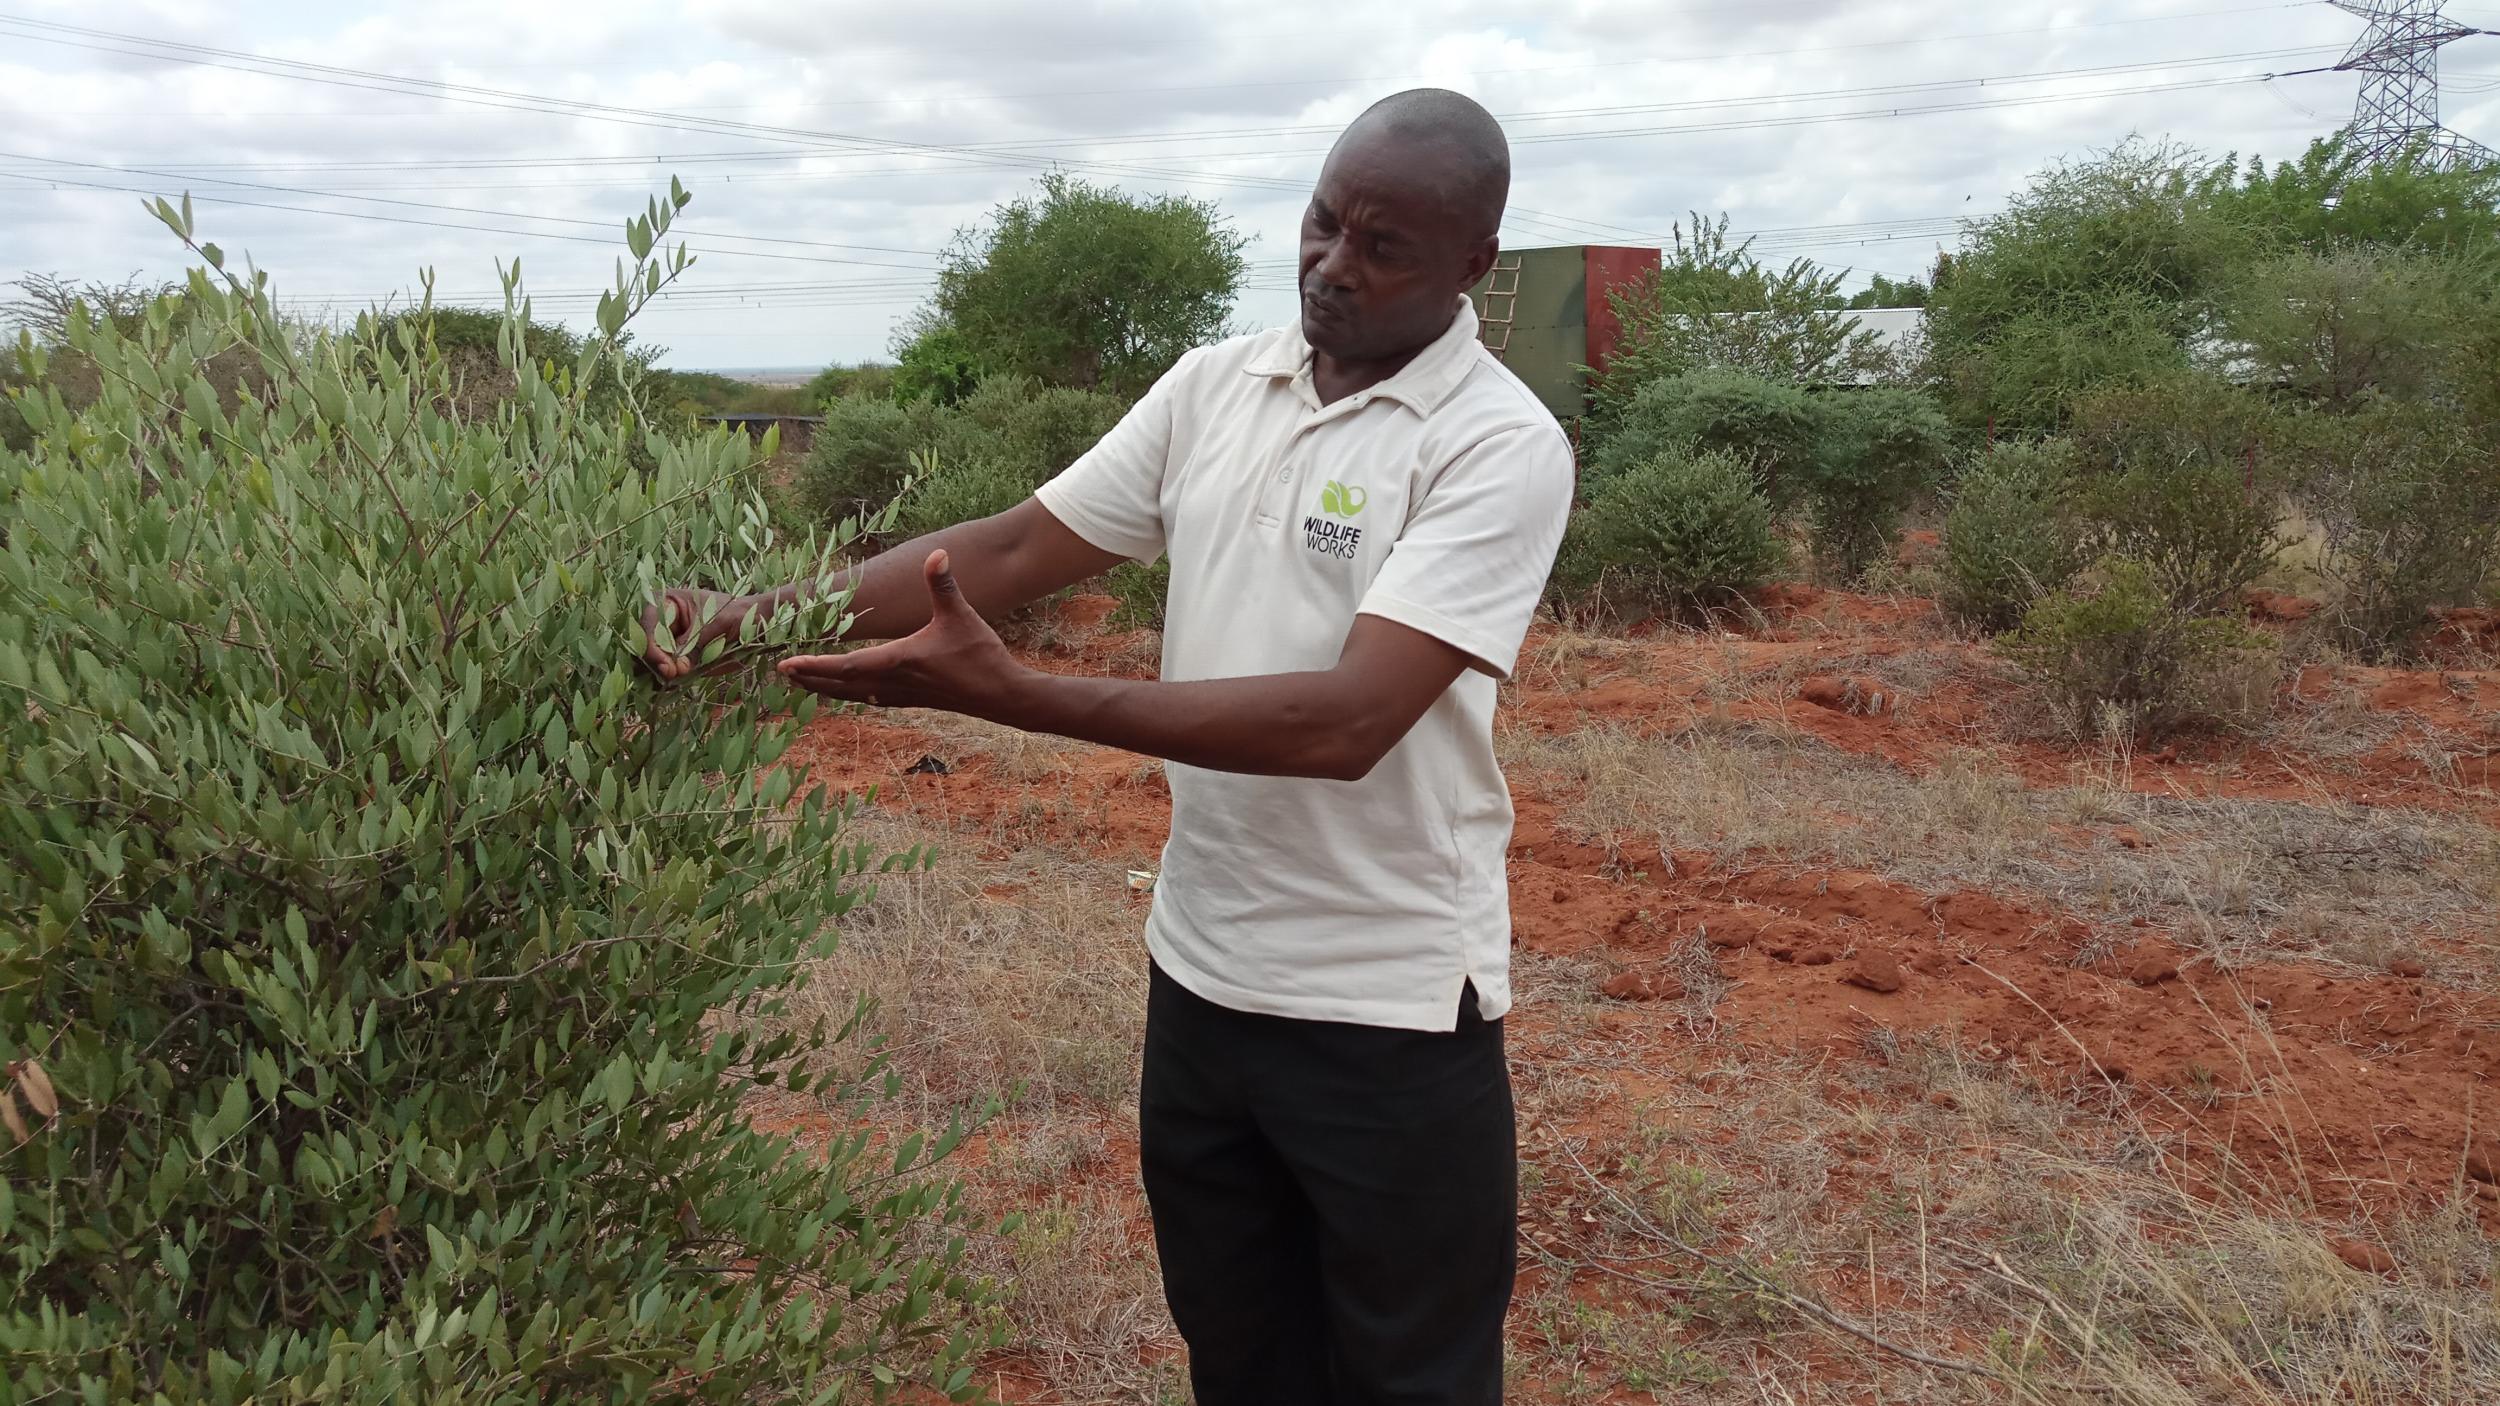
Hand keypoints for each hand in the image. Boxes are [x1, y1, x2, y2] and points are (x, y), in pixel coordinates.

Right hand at [638, 586, 747, 681]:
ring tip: (671, 681)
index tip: (667, 666)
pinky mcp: (675, 658)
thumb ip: (693, 644)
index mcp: (667, 603)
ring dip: (657, 673)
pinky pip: (664, 671)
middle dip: (653, 661)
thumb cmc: (735, 613)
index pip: (648, 624)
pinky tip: (671, 686)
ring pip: (650, 660)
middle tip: (670, 676)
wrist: (754, 623)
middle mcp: (662, 622)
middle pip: (642, 644)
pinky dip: (666, 679)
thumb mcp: (715, 624)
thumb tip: (676, 668)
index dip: (652, 646)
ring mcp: (667, 641)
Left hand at [776, 550, 1026, 716]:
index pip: (846, 665)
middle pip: (841, 684)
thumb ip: (943, 585)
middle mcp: (894, 681)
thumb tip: (937, 553)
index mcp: (899, 660)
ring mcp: (903, 694)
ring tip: (805, 683)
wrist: (1002, 695)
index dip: (815, 665)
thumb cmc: (980, 655)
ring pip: (855, 694)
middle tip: (783, 672)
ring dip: (827, 689)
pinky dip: (853, 694)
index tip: (788, 663)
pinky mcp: (914, 699)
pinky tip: (851, 692)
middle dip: (811, 678)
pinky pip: (873, 698)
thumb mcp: (961, 615)